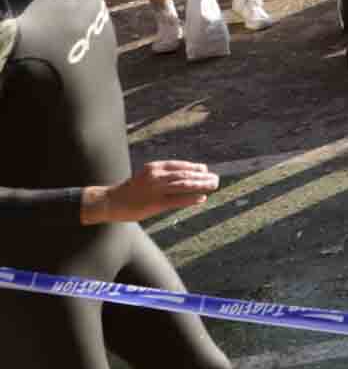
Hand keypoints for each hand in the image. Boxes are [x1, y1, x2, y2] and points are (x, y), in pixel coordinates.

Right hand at [87, 160, 219, 224]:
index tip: (205, 170)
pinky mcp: (155, 203)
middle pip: (185, 175)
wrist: (111, 201)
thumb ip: (164, 175)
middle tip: (216, 179)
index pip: (180, 165)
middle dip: (202, 177)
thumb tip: (188, 175)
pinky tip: (202, 198)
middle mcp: (156, 176)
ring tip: (213, 186)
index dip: (195, 168)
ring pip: (184, 186)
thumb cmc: (131, 190)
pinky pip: (177, 200)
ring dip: (201, 186)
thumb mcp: (147, 176)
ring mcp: (156, 190)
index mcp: (154, 167)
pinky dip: (191, 198)